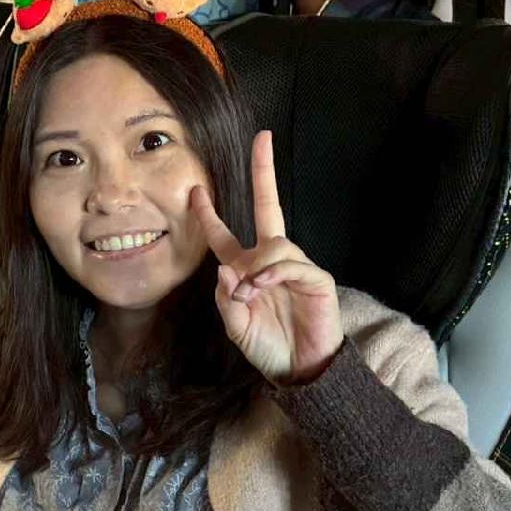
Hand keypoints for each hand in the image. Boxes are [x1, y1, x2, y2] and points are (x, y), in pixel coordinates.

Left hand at [192, 130, 342, 384]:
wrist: (299, 371)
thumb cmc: (268, 347)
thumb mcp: (235, 326)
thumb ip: (226, 298)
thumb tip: (225, 268)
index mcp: (247, 270)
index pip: (224, 236)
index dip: (209, 215)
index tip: (195, 191)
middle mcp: (271, 261)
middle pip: (269, 207)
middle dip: (264, 172)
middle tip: (262, 139)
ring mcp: (296, 267)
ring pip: (274, 244)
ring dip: (256, 267)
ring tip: (249, 295)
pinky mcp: (316, 279)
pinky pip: (292, 265)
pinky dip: (273, 274)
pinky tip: (262, 288)